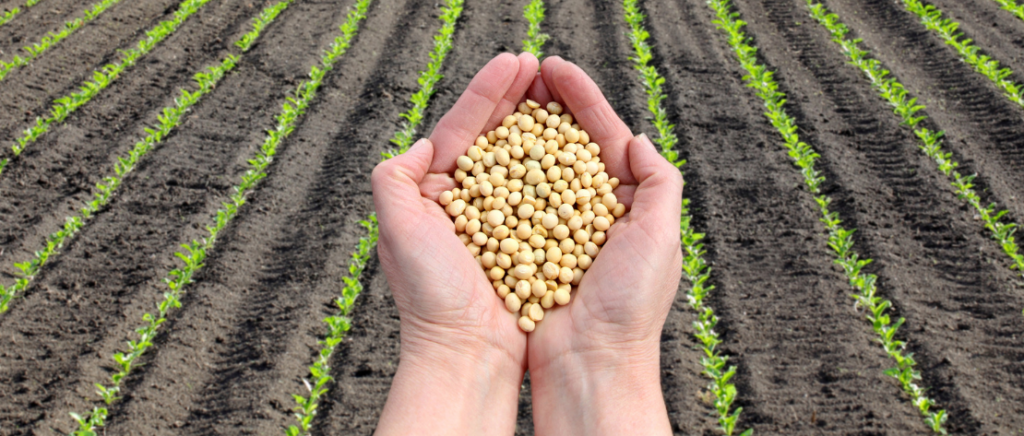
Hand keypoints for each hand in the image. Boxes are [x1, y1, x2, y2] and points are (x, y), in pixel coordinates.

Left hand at [371, 52, 537, 435]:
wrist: (466, 353)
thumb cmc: (429, 295)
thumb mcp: (396, 227)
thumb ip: (394, 177)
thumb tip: (421, 145)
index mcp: (433, 195)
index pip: (461, 130)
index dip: (488, 93)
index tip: (515, 62)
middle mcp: (466, 204)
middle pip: (494, 138)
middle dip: (516, 98)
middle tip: (539, 65)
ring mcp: (499, 222)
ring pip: (522, 161)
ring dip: (539, 124)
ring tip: (558, 92)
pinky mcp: (528, 242)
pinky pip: (545, 197)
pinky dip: (558, 168)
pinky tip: (573, 146)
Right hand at [524, 57, 682, 435]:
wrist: (589, 364)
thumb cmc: (630, 306)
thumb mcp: (661, 237)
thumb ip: (658, 183)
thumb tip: (635, 137)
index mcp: (625, 204)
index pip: (602, 136)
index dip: (581, 98)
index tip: (554, 67)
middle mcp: (587, 211)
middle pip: (564, 143)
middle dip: (545, 104)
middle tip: (523, 70)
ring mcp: (552, 228)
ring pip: (532, 166)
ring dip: (518, 129)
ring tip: (502, 97)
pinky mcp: (521, 247)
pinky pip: (506, 202)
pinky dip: (496, 173)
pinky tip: (482, 149)